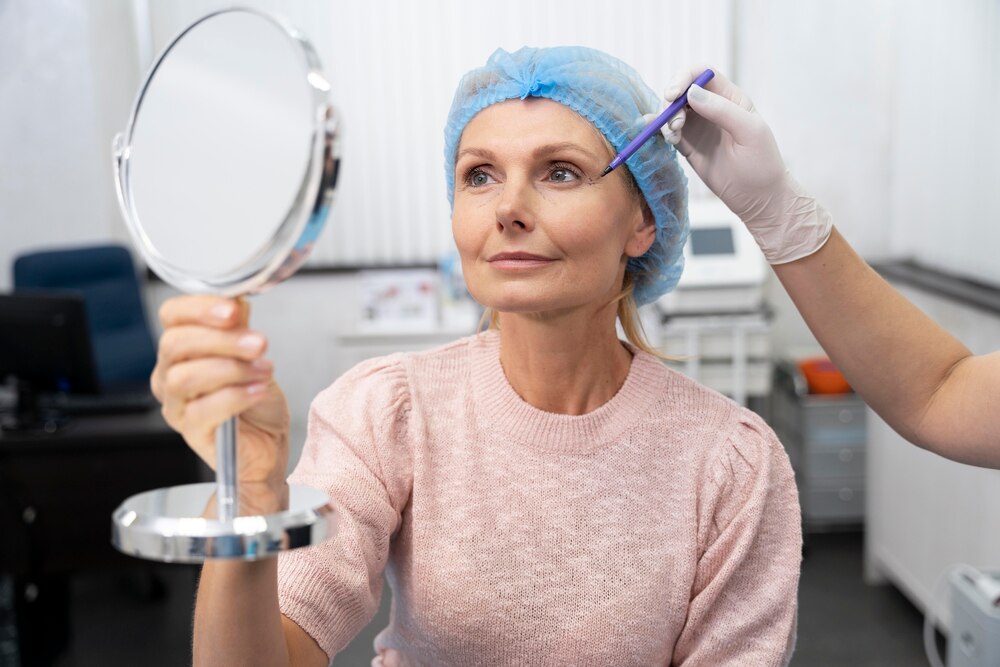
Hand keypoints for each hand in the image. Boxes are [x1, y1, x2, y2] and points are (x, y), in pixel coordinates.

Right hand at [151, 295, 289, 488]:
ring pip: (185, 377)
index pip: (172, 315)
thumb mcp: (253, 355)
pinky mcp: (190, 430)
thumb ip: (241, 329)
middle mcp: (169, 374)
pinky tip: (258, 390)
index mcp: (182, 348)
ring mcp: (176, 404)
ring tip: (264, 371)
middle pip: (176, 344)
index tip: (233, 310)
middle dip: (222, 339)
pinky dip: (236, 396)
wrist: (268, 443)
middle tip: (258, 343)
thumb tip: (237, 301)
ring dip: (231, 369)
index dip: (200, 307)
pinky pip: (203, 409)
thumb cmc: (256, 399)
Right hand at [645, 66, 832, 263]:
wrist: (759, 198)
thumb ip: (722, 110)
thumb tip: (691, 93)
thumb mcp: (749, 132)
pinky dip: (663, 132)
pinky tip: (669, 140)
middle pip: (682, 90)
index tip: (672, 94)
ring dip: (666, 118)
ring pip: (673, 111)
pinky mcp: (689, 147)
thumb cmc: (762, 163)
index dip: (684, 78)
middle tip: (673, 122)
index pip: (702, 74)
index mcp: (731, 98)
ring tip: (674, 135)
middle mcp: (712, 108)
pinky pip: (670, 132)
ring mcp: (699, 127)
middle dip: (671, 100)